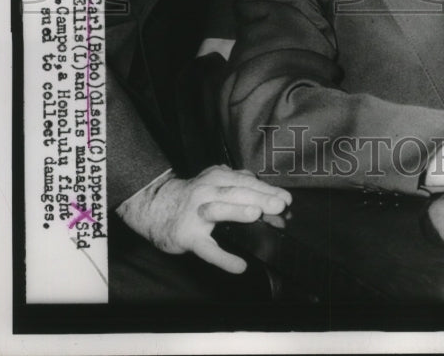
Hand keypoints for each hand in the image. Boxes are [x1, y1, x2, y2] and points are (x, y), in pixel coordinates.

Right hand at [116, 165, 291, 272]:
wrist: (157, 208)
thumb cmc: (195, 197)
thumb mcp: (217, 185)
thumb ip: (243, 189)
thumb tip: (276, 203)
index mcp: (218, 178)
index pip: (247, 181)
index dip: (267, 189)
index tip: (287, 198)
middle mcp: (207, 191)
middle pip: (236, 192)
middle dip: (259, 197)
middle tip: (280, 204)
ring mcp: (196, 213)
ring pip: (219, 210)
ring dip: (237, 212)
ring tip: (256, 215)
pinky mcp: (188, 236)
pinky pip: (207, 248)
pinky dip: (223, 258)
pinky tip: (239, 266)